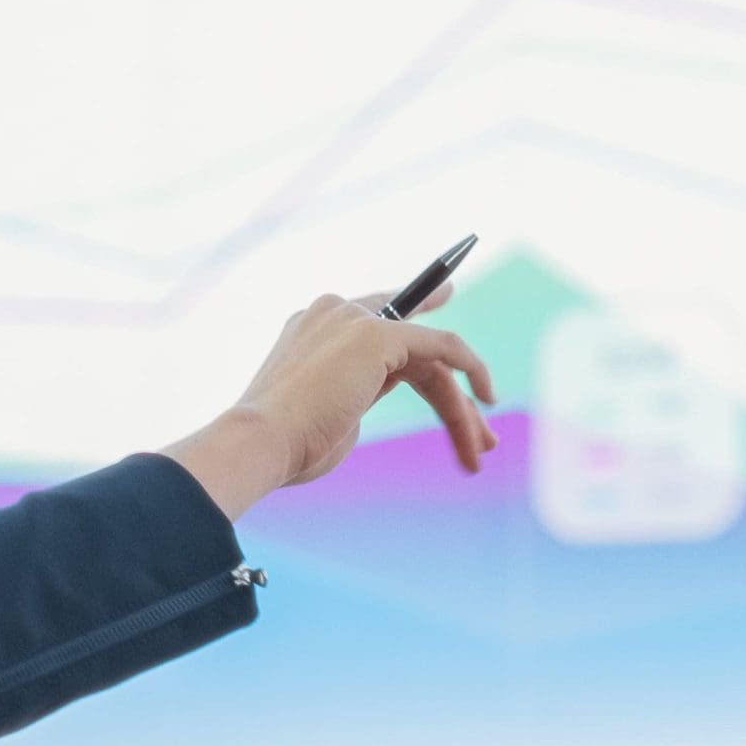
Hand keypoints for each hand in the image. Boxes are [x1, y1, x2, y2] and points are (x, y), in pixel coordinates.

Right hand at [163, 281, 496, 520]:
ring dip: (457, 406)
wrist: (259, 442)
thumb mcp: (327, 415)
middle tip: (479, 435)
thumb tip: (371, 395)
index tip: (444, 297)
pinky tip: (485, 396)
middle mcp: (330, 313)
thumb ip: (354, 393)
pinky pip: (442, 346)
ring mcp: (352, 319)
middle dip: (448, 391)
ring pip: (428, 356)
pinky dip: (471, 367)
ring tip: (479, 448)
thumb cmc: (285, 448)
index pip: (374, 320)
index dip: (413, 318)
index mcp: (309, 329)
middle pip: (408, 346)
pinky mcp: (376, 333)